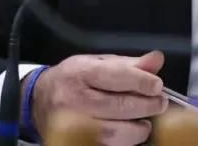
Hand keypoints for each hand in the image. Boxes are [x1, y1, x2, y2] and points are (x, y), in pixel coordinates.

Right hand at [29, 50, 168, 144]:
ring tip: (145, 122)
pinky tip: (129, 133)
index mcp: (80, 72)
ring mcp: (70, 124)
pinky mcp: (72, 141)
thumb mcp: (98, 63)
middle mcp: (73, 98)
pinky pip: (105, 145)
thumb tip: (156, 60)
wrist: (38, 100)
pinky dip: (123, 141)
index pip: (115, 76)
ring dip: (136, 130)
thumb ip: (129, 64)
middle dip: (145, 106)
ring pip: (112, 133)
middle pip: (117, 106)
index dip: (141, 82)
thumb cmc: (73, 79)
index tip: (157, 85)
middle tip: (159, 103)